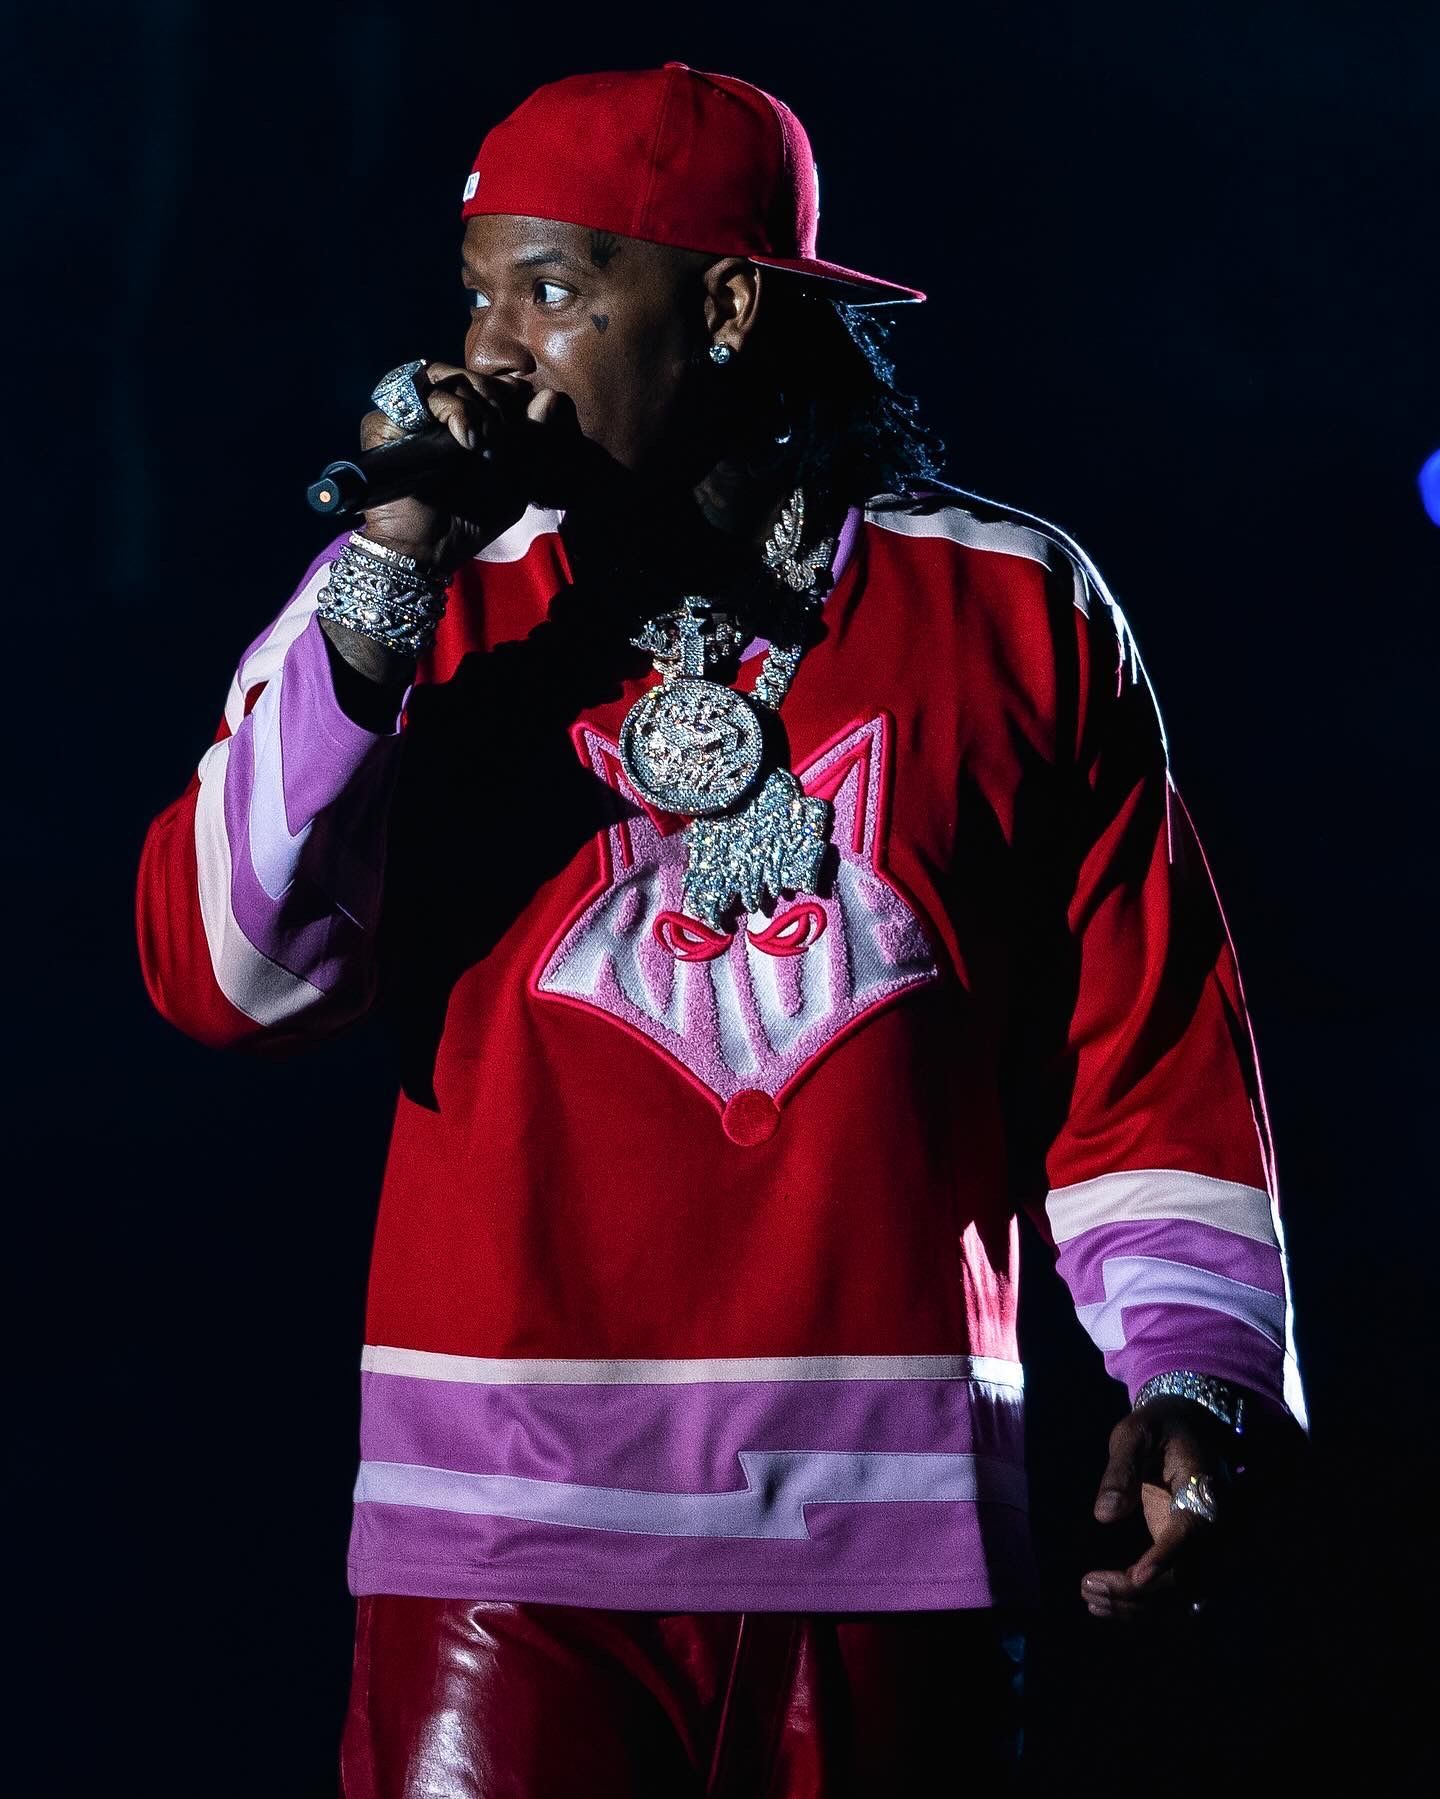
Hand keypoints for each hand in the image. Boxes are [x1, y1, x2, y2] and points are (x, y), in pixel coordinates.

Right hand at [357, 361, 580, 568]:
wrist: (430, 549)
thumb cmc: (472, 519)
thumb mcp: (519, 482)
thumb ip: (537, 440)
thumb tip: (550, 395)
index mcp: (468, 421)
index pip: (493, 382)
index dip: (512, 394)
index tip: (524, 423)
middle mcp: (437, 413)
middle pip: (471, 375)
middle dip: (496, 402)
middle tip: (501, 442)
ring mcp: (410, 415)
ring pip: (446, 376)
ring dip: (476, 405)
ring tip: (484, 443)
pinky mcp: (386, 421)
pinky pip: (420, 393)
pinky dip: (454, 409)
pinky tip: (467, 438)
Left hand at [1080, 1394, 1239, 1621]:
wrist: (1190, 1428)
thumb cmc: (1160, 1426)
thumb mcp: (1136, 1432)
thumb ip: (1121, 1469)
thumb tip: (1104, 1515)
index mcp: (1208, 1493)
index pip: (1192, 1533)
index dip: (1166, 1557)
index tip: (1134, 1578)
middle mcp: (1217, 1529)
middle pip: (1186, 1575)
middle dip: (1137, 1591)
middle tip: (1087, 1585)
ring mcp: (1209, 1548)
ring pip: (1180, 1594)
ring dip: (1136, 1606)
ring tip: (1087, 1594)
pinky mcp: (1194, 1559)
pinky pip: (1174, 1593)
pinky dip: (1142, 1606)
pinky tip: (1102, 1604)